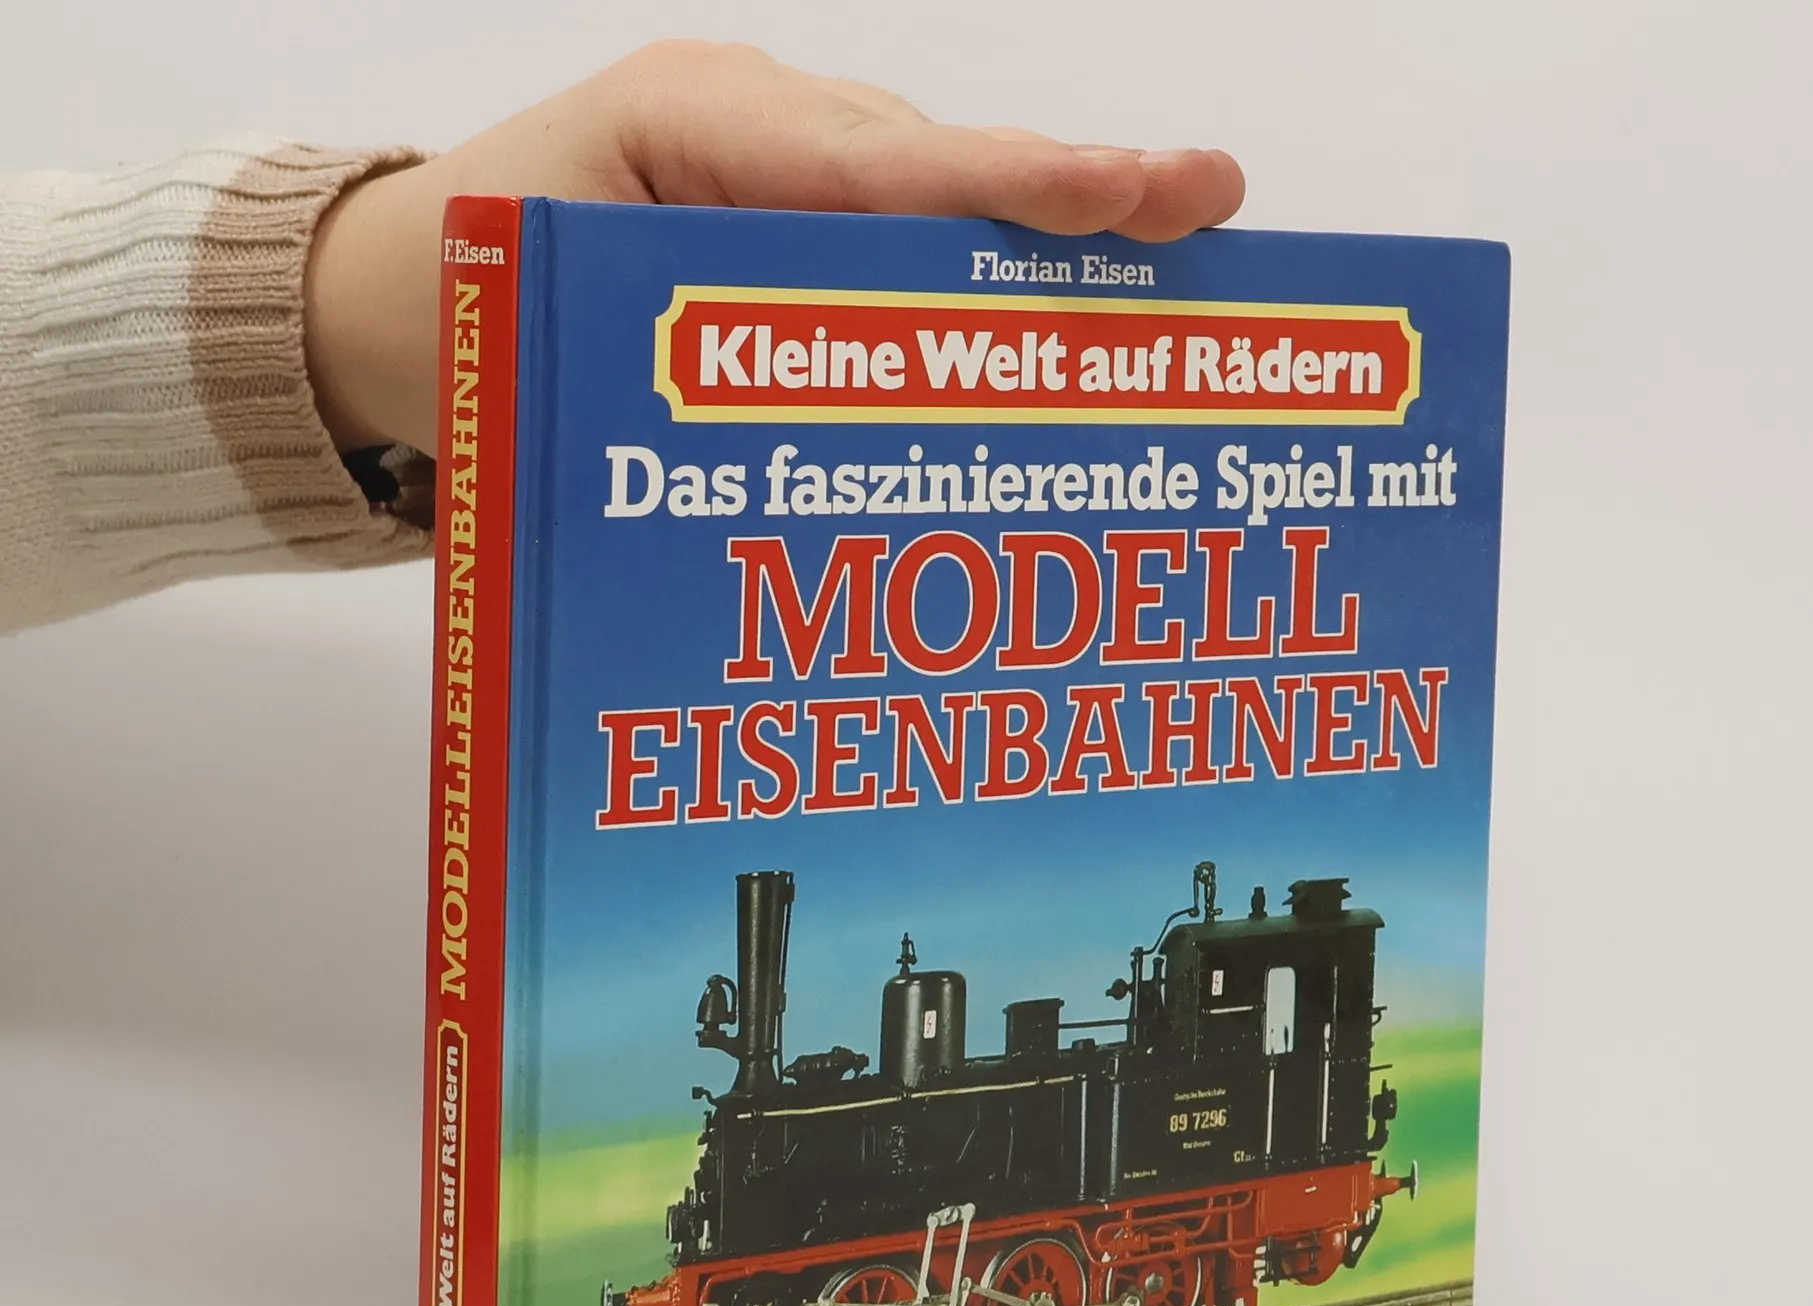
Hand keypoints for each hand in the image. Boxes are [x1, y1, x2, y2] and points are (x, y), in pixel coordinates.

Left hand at [305, 41, 1244, 453]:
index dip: (1009, 189)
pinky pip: (897, 245)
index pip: (880, 166)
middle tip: (1206, 199)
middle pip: (937, 171)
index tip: (1123, 196)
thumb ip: (680, 365)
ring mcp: (778, 175)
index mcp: (692, 129)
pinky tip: (1072, 315)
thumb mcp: (545, 333)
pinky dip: (979, 286)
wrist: (388, 297)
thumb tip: (839, 452)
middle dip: (1071, 197)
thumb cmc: (459, 312)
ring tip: (1175, 252)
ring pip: (933, 208)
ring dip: (1043, 248)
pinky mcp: (787, 226)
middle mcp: (757, 135)